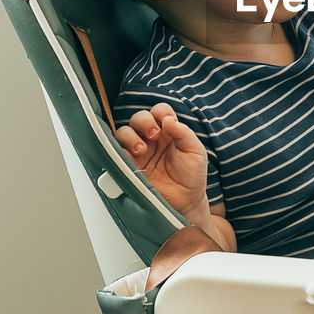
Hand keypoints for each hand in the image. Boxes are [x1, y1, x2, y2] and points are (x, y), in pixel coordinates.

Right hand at [114, 103, 212, 220]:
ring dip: (130, 136)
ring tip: (142, 149)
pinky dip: (121, 151)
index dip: (160, 112)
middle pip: (139, 118)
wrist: (186, 202)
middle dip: (144, 121)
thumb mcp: (195, 151)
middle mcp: (151, 139)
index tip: (167, 122)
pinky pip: (117, 153)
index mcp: (168, 132)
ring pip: (124, 132)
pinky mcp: (130, 166)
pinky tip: (133, 157)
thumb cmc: (192, 176)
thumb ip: (183, 133)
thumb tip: (168, 120)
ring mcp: (139, 152)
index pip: (159, 112)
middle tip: (154, 134)